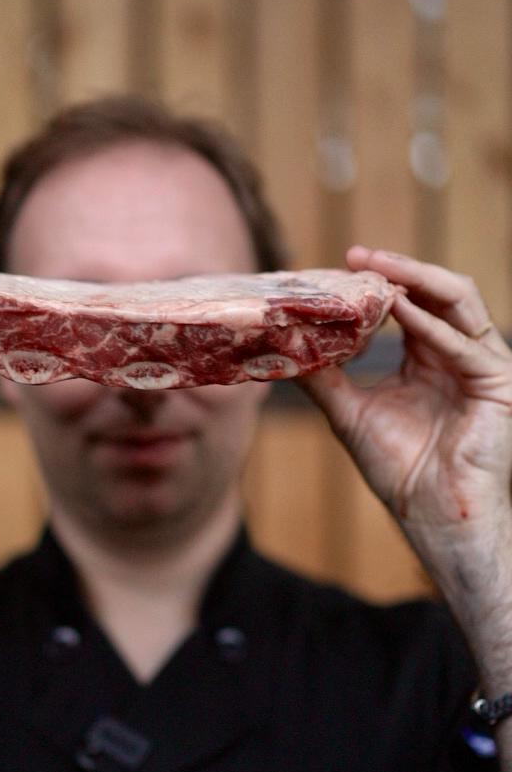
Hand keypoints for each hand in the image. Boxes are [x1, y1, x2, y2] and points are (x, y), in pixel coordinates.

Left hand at [301, 247, 511, 549]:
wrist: (432, 516)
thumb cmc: (401, 471)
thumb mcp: (349, 414)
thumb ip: (323, 379)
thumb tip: (282, 351)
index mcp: (431, 355)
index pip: (412, 300)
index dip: (380, 280)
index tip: (340, 265)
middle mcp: (460, 353)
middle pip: (437, 291)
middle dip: (398, 268)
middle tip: (356, 255)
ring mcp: (484, 365)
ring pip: (459, 301)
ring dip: (418, 281)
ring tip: (378, 270)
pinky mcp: (500, 384)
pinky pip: (465, 345)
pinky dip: (432, 325)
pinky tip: (401, 311)